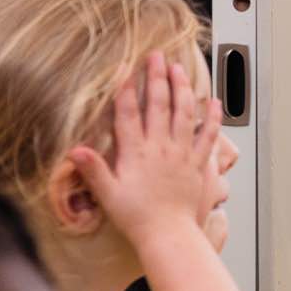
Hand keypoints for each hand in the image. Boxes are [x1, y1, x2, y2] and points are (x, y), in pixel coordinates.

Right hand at [69, 52, 221, 244]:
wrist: (168, 234)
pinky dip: (212, 118)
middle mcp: (160, 148)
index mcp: (136, 153)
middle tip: (156, 56)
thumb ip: (93, 170)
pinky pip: (208, 136)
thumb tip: (75, 149)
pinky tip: (214, 102)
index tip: (126, 69)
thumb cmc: (137, 217)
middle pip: (159, 105)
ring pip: (184, 113)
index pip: (129, 114)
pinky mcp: (198, 163)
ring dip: (182, 88)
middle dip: (157, 77)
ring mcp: (182, 154)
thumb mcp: (107, 194)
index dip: (126, 90)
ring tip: (179, 68)